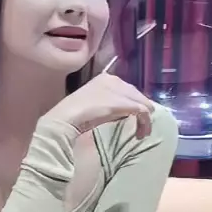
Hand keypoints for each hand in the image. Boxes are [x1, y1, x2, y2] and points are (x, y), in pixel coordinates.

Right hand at [45, 73, 159, 138]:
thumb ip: (108, 102)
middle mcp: (114, 80)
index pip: (127, 89)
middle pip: (137, 95)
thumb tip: (124, 112)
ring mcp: (119, 90)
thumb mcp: (93, 104)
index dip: (133, 103)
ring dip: (145, 120)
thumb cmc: (74, 115)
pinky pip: (142, 111)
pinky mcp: (123, 102)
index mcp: (104, 78)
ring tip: (143, 132)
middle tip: (142, 127)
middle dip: (142, 111)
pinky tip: (141, 133)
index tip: (134, 118)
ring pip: (143, 102)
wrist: (65, 119)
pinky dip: (144, 123)